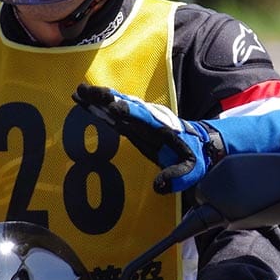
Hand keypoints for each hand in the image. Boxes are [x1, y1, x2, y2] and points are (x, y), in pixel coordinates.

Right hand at [73, 84, 222, 192]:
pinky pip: (113, 113)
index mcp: (161, 128)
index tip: (113, 106)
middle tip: (86, 91)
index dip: (129, 111)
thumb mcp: (191, 170)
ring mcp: (140, 120)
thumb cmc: (195, 157)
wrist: (201, 144)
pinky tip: (82, 101)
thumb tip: (158, 187)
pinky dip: (98, 107)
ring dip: (98, 98)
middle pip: (125, 105)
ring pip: (117, 105)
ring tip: (78, 91)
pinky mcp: (133, 125)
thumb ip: (176, 176)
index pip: (143, 117)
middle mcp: (148, 120)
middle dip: (106, 98)